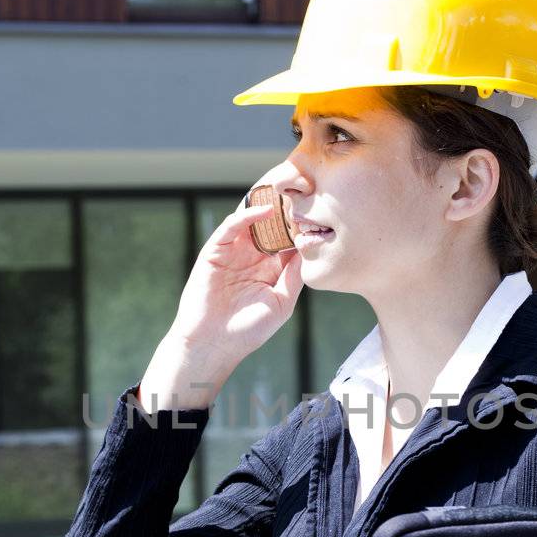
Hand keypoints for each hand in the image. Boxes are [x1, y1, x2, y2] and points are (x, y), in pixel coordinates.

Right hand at [165, 168, 303, 363]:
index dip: (302, 226)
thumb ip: (295, 276)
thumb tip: (312, 248)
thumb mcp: (281, 302)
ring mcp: (233, 251)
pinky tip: (266, 212)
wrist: (213, 344)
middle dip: (287, 209)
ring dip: (269, 206)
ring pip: (252, 220)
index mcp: (271, 268)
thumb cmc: (248, 330)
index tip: (322, 212)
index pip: (289, 239)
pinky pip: (231, 227)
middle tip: (308, 191)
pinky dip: (247, 215)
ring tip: (289, 193)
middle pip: (272, 224)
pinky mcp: (215, 250)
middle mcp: (253, 256)